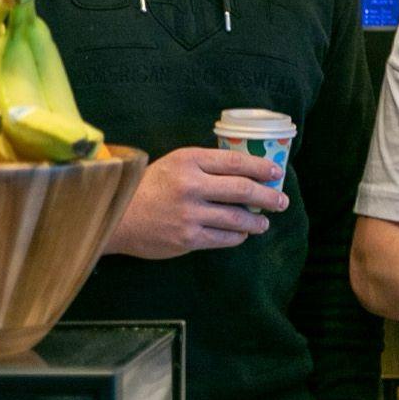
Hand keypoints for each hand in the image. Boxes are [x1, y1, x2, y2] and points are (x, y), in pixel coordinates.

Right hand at [102, 147, 288, 259]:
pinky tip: (242, 234)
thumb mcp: (175, 163)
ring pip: (237, 218)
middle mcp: (191, 185)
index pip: (236, 161)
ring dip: (257, 221)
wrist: (117, 216)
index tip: (276, 173)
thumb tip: (246, 170)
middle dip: (268, 196)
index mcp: (189, 160)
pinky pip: (224, 238)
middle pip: (242, 189)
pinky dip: (238, 236)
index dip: (261, 167)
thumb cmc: (149, 186)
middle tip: (281, 201)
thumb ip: (205, 164)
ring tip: (264, 222)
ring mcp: (190, 214)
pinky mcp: (188, 238)